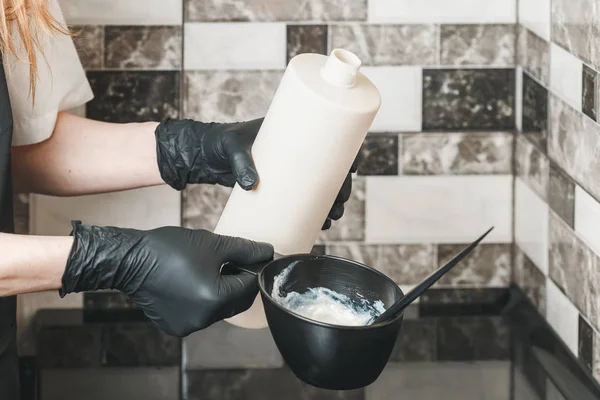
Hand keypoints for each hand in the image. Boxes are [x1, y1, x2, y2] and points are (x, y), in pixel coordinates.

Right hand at [60, 221, 273, 336]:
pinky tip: (196, 281)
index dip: (256, 269)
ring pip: (219, 309)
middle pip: (236, 301)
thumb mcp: (212, 244)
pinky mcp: (175, 326)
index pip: (250, 286)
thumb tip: (267, 251)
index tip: (256, 255)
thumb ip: (245, 249)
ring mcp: (188, 326)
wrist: (130, 261)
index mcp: (215, 300)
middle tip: (237, 260)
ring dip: (223, 290)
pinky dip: (205, 299)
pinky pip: (201, 314)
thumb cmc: (170, 249)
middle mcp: (204, 319)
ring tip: (215, 267)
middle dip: (240, 281)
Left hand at [154, 118, 356, 229]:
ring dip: (332, 203)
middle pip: (330, 169)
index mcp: (292, 133)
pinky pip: (305, 198)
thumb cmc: (220, 142)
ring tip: (331, 219)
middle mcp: (295, 153)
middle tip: (338, 206)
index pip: (329, 139)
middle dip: (341, 189)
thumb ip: (241, 163)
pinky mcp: (279, 187)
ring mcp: (288, 171)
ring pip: (321, 187)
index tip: (352, 170)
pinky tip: (321, 223)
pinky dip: (316, 210)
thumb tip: (252, 185)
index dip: (347, 154)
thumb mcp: (232, 148)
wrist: (206, 154)